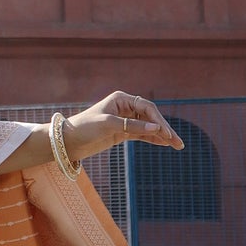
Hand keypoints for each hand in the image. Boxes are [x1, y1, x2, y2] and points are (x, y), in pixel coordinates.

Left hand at [64, 91, 183, 161]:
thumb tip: (156, 128)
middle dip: (165, 129)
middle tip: (178, 143)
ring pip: (148, 127)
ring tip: (177, 146)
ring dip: (162, 136)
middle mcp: (125, 108)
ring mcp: (124, 121)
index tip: (166, 134)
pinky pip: (141, 135)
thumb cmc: (85, 127)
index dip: (158, 120)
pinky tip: (164, 144)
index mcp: (121, 99)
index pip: (147, 108)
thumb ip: (132, 126)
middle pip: (150, 117)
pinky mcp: (121, 133)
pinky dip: (153, 139)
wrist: (68, 141)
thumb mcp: (108, 125)